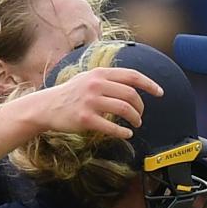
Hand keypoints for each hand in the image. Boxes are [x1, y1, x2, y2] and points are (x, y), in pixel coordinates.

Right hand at [26, 65, 159, 139]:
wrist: (46, 107)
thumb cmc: (70, 94)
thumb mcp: (88, 78)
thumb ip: (108, 78)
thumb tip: (131, 83)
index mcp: (100, 73)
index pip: (132, 76)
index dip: (149, 84)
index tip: (160, 92)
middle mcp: (96, 85)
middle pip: (131, 94)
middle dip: (141, 107)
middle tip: (141, 115)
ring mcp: (91, 102)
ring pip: (124, 110)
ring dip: (135, 119)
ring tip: (136, 124)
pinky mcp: (86, 119)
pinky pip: (111, 127)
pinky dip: (123, 132)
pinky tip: (127, 134)